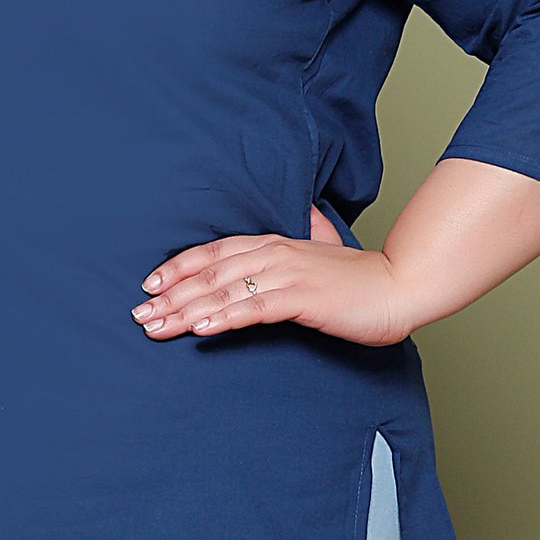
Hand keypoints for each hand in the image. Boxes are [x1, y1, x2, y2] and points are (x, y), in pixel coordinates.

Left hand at [132, 205, 410, 348]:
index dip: (179, 267)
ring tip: (156, 327)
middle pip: (209, 274)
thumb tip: (306, 209)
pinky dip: (225, 317)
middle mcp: (274, 254)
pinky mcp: (302, 298)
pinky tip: (201, 330)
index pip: (214, 252)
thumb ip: (310, 231)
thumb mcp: (325, 248)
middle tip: (139, 314)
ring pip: (224, 292)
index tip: (150, 284)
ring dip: (185, 311)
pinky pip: (254, 308)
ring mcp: (287, 275)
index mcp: (274, 243)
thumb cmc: (360, 277)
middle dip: (170, 295)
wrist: (400, 286)